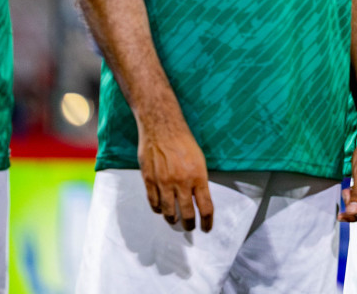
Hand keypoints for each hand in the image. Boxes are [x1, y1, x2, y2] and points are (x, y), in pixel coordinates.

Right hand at [136, 116, 212, 231]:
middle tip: (190, 227)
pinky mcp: (149, 181)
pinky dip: (158, 209)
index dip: (207, 221)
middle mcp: (181, 183)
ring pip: (168, 212)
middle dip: (189, 224)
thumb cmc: (183, 141)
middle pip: (186, 214)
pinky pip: (153, 203)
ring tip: (175, 221)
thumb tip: (199, 198)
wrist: (162, 128)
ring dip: (172, 220)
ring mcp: (164, 183)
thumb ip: (199, 180)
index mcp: (198, 177)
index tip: (206, 228)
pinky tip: (161, 209)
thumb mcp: (199, 160)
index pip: (205, 207)